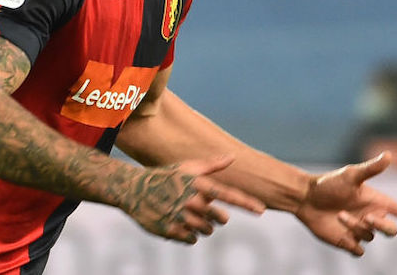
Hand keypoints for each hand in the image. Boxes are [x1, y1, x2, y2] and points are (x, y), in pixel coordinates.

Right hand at [123, 155, 265, 243]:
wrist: (134, 190)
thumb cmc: (165, 177)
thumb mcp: (186, 167)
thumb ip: (211, 165)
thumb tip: (233, 156)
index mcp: (197, 184)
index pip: (227, 194)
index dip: (246, 202)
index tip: (262, 210)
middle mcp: (191, 201)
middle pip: (220, 220)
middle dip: (215, 217)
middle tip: (201, 209)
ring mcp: (181, 217)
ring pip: (207, 231)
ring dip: (202, 226)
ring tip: (187, 214)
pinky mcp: (171, 231)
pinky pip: (192, 240)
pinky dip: (189, 234)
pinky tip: (178, 222)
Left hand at [295, 151, 396, 255]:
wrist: (306, 197)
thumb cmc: (329, 184)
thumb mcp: (351, 175)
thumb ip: (371, 169)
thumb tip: (389, 154)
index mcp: (378, 201)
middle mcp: (372, 217)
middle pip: (391, 230)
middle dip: (382, 225)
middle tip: (366, 217)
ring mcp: (361, 231)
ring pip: (370, 237)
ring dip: (355, 227)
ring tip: (339, 214)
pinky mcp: (348, 242)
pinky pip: (358, 251)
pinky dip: (351, 243)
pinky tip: (340, 232)